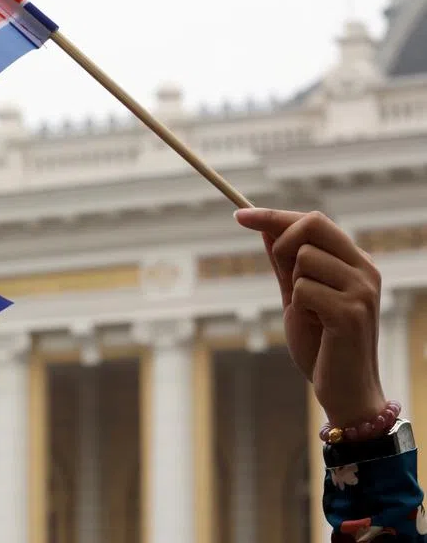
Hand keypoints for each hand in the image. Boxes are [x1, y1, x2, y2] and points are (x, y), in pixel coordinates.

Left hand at [234, 208, 385, 425]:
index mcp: (356, 262)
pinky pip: (303, 288)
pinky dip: (299, 307)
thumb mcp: (298, 296)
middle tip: (284, 275)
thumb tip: (264, 227)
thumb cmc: (321, 343)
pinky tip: (317, 326)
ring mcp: (362, 289)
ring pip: (303, 258)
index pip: (314, 220)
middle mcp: (365, 269)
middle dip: (283, 242)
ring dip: (294, 286)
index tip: (238, 215)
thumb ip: (285, 263)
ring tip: (311, 313)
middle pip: (313, 224)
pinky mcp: (351, 312)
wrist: (344, 389)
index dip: (273, 215)